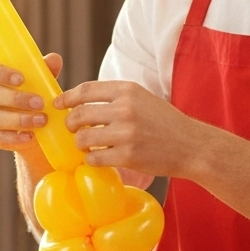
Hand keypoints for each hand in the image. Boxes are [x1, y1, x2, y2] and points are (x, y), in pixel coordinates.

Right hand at [0, 53, 62, 153]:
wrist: (28, 123)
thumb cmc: (29, 93)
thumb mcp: (38, 81)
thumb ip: (44, 70)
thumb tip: (54, 59)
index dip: (1, 73)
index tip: (21, 79)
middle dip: (15, 99)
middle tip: (39, 103)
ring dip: (18, 120)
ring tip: (40, 120)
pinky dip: (13, 138)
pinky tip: (30, 136)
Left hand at [55, 80, 201, 180]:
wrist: (192, 145)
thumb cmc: (164, 122)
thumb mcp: (142, 98)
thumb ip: (115, 98)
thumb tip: (79, 102)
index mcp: (128, 90)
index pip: (85, 90)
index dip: (66, 98)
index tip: (57, 105)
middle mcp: (125, 109)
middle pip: (79, 115)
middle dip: (70, 124)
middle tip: (72, 130)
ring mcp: (126, 133)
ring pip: (83, 138)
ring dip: (79, 144)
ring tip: (86, 145)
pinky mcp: (128, 156)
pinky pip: (94, 158)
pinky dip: (91, 159)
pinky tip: (98, 158)